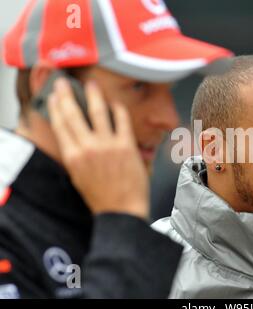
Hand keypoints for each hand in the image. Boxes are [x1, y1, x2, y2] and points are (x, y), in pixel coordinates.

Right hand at [48, 78, 149, 220]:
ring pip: (97, 111)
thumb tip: (73, 136)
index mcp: (72, 156)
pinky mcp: (126, 145)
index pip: (60, 124)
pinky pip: (121, 119)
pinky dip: (117, 108)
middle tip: (64, 82)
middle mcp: (87, 148)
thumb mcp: (78, 176)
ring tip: (91, 84)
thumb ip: (75, 154)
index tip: (55, 96)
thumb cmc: (101, 196)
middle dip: (67, 94)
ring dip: (93, 94)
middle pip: (73, 114)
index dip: (56, 107)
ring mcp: (108, 145)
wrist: (122, 210)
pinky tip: (115, 103)